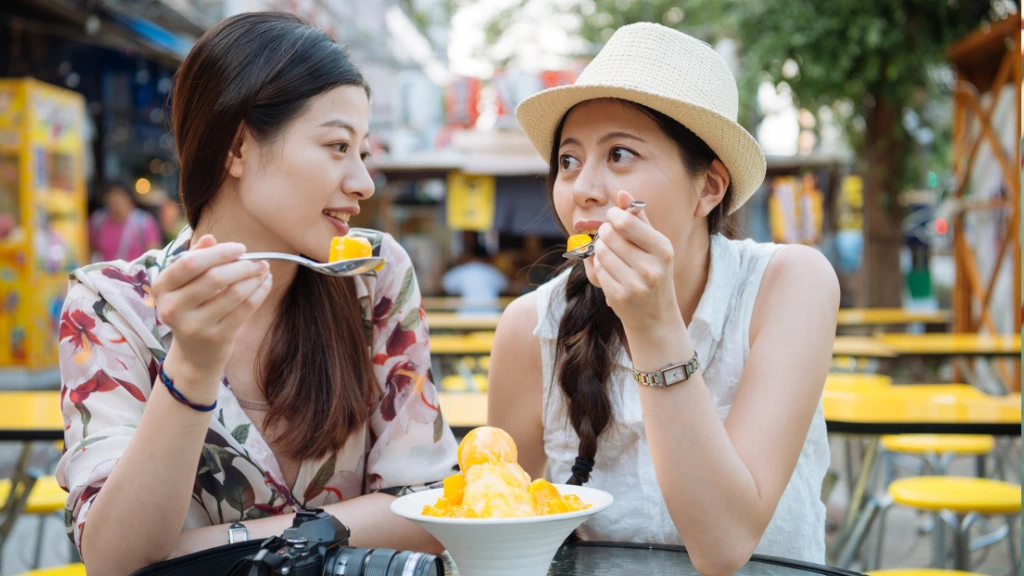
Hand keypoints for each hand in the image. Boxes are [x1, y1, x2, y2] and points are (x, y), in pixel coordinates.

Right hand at [152, 235, 271, 400]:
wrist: (194, 355)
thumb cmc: (192, 308)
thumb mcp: (185, 284)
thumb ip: (196, 258)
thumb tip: (211, 238)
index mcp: (162, 288)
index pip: (190, 263)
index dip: (219, 253)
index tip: (240, 248)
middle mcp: (173, 308)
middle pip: (214, 277)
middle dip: (242, 265)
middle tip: (259, 261)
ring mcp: (195, 326)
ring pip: (233, 293)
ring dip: (254, 278)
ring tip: (264, 270)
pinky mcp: (216, 338)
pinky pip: (245, 309)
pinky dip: (259, 293)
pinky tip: (266, 283)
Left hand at [591, 191, 681, 333]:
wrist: (654, 316)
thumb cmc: (653, 273)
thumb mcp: (654, 245)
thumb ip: (638, 218)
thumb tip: (622, 193)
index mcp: (662, 249)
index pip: (625, 222)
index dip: (613, 216)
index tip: (613, 218)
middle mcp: (651, 267)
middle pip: (609, 235)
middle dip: (604, 232)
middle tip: (608, 236)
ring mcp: (635, 284)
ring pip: (601, 252)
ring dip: (600, 249)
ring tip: (610, 254)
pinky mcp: (619, 297)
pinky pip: (598, 270)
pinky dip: (599, 266)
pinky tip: (610, 270)